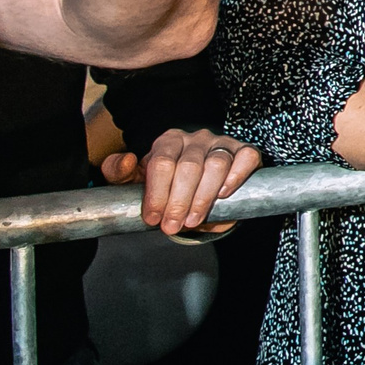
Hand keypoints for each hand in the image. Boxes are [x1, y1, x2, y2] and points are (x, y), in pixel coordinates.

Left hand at [103, 128, 260, 235]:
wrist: (194, 192)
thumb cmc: (164, 186)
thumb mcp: (135, 181)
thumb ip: (118, 171)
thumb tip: (127, 161)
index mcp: (168, 141)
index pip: (161, 162)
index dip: (157, 193)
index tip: (153, 218)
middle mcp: (196, 138)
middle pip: (189, 166)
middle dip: (179, 201)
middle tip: (172, 226)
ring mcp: (222, 143)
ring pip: (216, 164)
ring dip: (203, 197)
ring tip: (193, 220)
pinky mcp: (244, 151)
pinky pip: (245, 157)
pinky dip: (236, 176)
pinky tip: (223, 194)